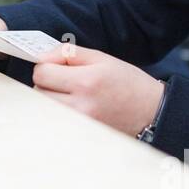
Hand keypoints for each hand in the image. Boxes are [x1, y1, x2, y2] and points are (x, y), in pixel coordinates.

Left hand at [31, 44, 163, 137]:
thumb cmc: (127, 83)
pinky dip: (57, 112)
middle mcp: (80, 106)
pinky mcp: (79, 134)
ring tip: (69, 93)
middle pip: (38, 91)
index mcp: (86, 82)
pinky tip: (72, 106)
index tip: (56, 66)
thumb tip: (41, 56)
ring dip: (49, 98)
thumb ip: (68, 53)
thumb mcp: (101, 58)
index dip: (46, 66)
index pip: (41, 73)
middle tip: (63, 80)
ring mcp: (78, 124)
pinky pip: (54, 121)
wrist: (150, 112)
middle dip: (46, 82)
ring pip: (43, 107)